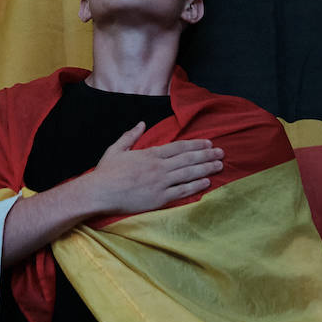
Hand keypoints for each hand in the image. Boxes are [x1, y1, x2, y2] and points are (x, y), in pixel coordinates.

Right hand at [86, 122, 223, 215]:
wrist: (100, 192)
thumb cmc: (106, 172)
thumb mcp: (117, 148)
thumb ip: (131, 135)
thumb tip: (142, 123)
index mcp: (150, 153)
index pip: (179, 147)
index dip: (196, 144)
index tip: (209, 143)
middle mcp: (159, 167)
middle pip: (188, 159)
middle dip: (207, 155)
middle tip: (222, 153)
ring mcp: (160, 183)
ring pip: (189, 173)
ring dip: (206, 168)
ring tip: (219, 165)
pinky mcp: (159, 198)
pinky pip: (182, 191)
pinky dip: (196, 186)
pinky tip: (207, 182)